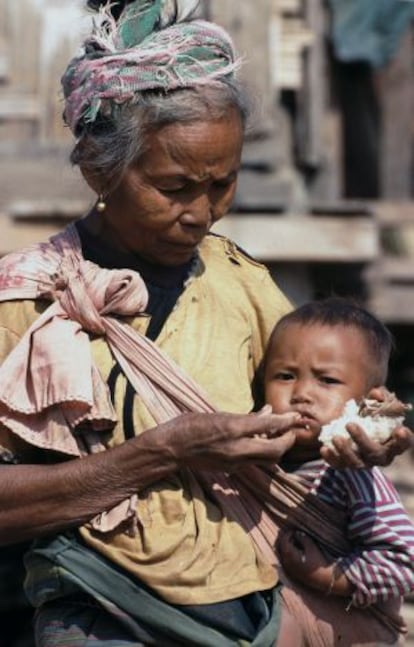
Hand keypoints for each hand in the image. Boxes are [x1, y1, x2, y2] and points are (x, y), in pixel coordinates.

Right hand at [159, 410, 299, 471]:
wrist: (172, 448)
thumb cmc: (191, 424)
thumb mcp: (219, 414)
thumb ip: (246, 416)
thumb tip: (268, 411)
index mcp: (233, 428)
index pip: (269, 425)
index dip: (286, 421)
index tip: (297, 416)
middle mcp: (237, 447)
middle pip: (276, 450)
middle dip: (288, 441)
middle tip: (291, 431)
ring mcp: (235, 461)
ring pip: (268, 460)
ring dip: (277, 448)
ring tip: (278, 435)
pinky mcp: (232, 469)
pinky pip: (255, 462)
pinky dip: (262, 452)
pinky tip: (260, 442)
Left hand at [277, 528, 352, 596]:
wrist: (323, 578)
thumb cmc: (318, 560)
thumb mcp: (311, 546)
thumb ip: (301, 537)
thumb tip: (295, 533)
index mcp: (289, 555)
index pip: (283, 540)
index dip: (288, 533)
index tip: (294, 530)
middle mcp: (285, 562)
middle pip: (278, 546)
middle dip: (284, 538)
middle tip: (291, 533)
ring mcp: (287, 568)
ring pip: (280, 553)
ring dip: (284, 545)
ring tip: (292, 539)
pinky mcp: (290, 571)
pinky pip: (283, 559)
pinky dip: (285, 551)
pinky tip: (294, 548)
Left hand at [320, 386, 412, 468]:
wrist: (354, 427)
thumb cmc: (371, 415)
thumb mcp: (377, 405)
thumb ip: (380, 398)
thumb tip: (376, 394)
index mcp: (392, 443)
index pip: (402, 444)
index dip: (403, 439)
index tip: (401, 430)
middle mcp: (380, 456)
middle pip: (375, 454)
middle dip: (362, 440)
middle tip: (350, 424)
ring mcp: (363, 462)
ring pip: (356, 463)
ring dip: (345, 451)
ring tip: (336, 437)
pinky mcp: (346, 465)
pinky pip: (339, 465)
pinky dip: (331, 459)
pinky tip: (324, 449)